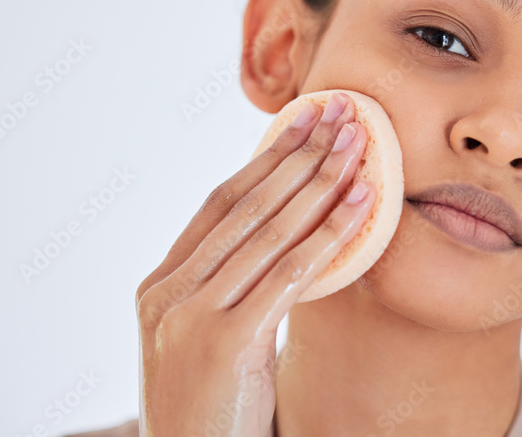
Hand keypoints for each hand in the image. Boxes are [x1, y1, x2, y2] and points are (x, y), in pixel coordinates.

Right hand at [134, 92, 371, 435]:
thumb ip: (231, 286)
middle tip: (341, 113)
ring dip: (321, 181)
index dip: (267, 157)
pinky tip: (362, 204)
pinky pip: (290, 274)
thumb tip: (287, 230)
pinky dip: (331, 234)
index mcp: (159, 286)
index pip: (219, 203)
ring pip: (270, 231)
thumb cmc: (216, 409)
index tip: (304, 120)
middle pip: (246, 205)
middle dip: (299, 153)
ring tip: (360, 146)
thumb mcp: (213, 337)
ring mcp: (190, 317)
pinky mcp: (225, 344)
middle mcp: (167, 294)